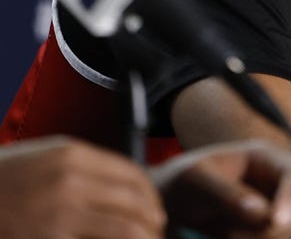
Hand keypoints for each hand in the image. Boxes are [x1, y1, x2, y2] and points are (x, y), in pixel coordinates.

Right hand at [0, 136, 165, 238]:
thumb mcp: (39, 160)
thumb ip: (78, 167)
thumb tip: (120, 186)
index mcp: (70, 155)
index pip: (132, 173)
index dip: (150, 194)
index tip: (154, 208)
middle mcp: (70, 180)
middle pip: (135, 201)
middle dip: (153, 220)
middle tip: (157, 233)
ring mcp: (60, 214)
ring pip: (127, 229)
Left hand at [151, 139, 290, 238]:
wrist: (171, 202)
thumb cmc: (181, 184)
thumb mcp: (195, 183)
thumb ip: (227, 195)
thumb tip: (264, 213)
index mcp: (265, 156)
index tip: (275, 222)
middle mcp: (280, 179)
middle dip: (270, 227)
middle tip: (229, 236)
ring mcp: (281, 203)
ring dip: (262, 238)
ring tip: (225, 237)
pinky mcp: (274, 225)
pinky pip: (282, 237)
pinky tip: (230, 238)